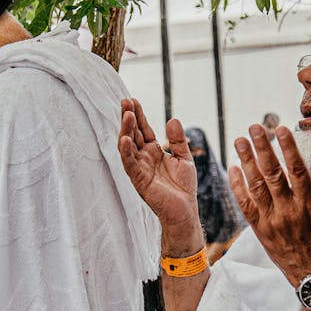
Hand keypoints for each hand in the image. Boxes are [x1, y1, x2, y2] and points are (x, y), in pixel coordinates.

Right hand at [118, 100, 200, 245]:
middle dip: (128, 118)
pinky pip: (130, 164)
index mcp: (154, 152)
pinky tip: (125, 139)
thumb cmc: (183, 188)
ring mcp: (140, 169)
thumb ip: (178, 140)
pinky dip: (126, 152)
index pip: (143, 130)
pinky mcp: (139, 181)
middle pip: (133, 134)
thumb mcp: (184, 158)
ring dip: (125, 130)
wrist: (185, 211)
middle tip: (125, 100)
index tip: (133, 100)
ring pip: (128, 146)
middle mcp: (144, 158)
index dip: (138, 115)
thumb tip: (173, 119)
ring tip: (126, 114)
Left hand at [229, 124, 310, 286]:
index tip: (280, 128)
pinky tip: (234, 169)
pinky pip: (246, 206)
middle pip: (272, 174)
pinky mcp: (260, 230)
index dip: (288, 148)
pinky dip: (238, 187)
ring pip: (256, 187)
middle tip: (254, 127)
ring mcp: (272, 221)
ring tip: (239, 141)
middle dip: (262, 148)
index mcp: (310, 204)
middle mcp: (289, 211)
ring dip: (246, 162)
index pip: (296, 170)